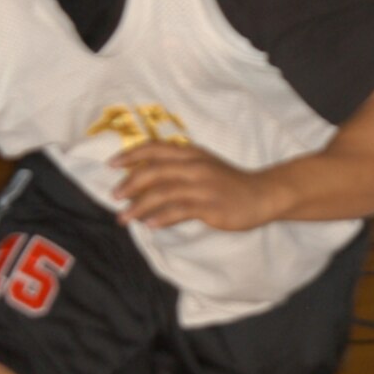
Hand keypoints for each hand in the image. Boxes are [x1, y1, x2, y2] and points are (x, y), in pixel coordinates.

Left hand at [111, 142, 282, 230]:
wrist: (262, 194)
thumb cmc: (229, 182)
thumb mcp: (203, 166)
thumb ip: (178, 168)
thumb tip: (145, 181)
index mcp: (190, 153)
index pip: (154, 148)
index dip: (130, 154)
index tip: (111, 165)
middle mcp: (193, 165)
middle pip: (153, 170)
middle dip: (129, 183)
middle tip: (114, 196)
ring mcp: (202, 185)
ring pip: (162, 192)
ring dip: (138, 206)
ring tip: (124, 217)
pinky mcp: (210, 205)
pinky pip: (179, 210)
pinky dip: (161, 218)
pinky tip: (149, 225)